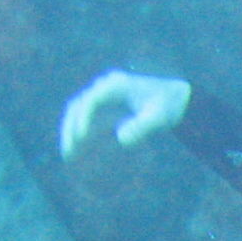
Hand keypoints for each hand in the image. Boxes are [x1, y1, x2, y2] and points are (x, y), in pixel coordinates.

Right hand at [58, 69, 191, 158]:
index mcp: (116, 85)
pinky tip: (77, 151)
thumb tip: (121, 139)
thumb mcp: (158, 118)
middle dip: (71, 128)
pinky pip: (86, 117)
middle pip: (78, 105)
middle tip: (68, 151)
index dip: (83, 118)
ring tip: (68, 155)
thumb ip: (141, 127)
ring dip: (71, 131)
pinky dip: (80, 132)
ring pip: (78, 111)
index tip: (81, 137)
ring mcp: (103, 95)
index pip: (91, 100)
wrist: (174, 97)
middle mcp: (105, 87)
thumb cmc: (167, 106)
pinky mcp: (105, 105)